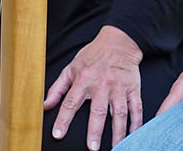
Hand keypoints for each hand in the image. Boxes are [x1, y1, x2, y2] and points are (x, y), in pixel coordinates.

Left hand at [42, 25, 143, 149]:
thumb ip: (58, 88)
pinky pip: (136, 108)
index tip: (58, 134)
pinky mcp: (133, 89)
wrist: (119, 41)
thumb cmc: (93, 55)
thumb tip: (45, 104)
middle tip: (92, 148)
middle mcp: (102, 85)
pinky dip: (136, 123)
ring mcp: (119, 88)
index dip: (63, 119)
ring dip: (118, 132)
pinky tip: (133, 135)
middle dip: (94, 131)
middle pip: (98, 111)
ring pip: (119, 113)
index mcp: (84, 80)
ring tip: (116, 147)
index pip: (70, 103)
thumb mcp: (71, 68)